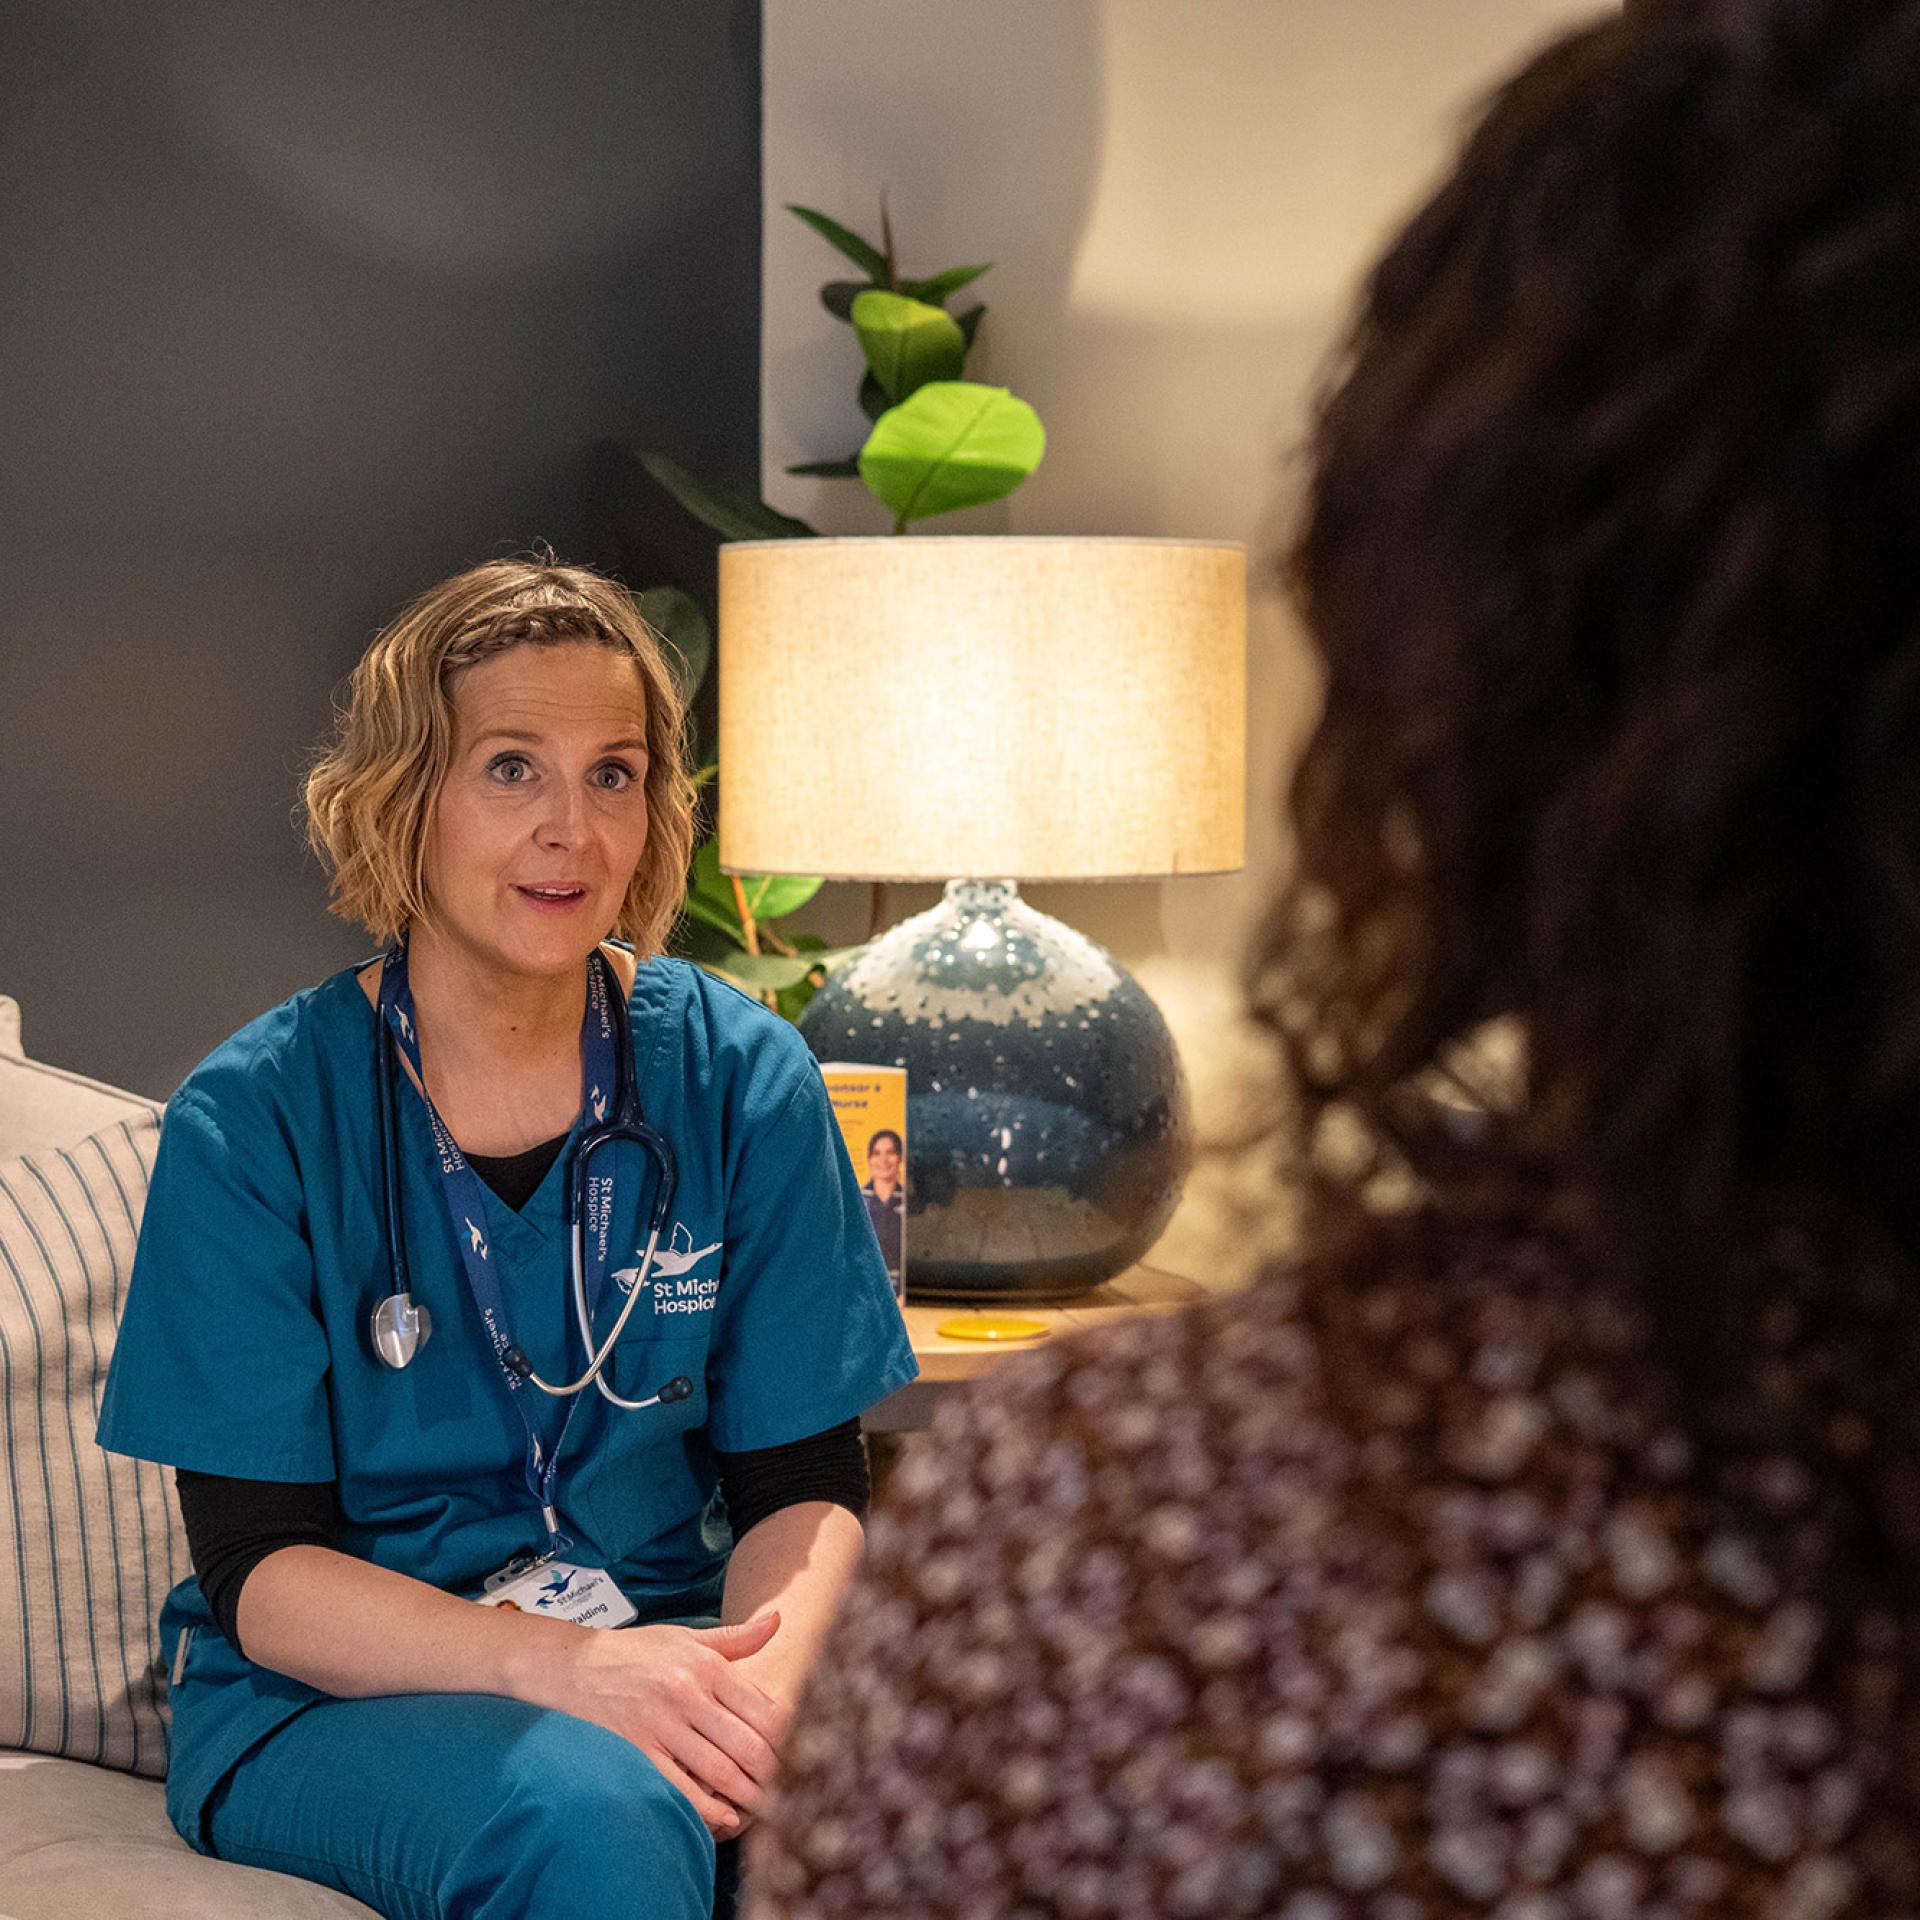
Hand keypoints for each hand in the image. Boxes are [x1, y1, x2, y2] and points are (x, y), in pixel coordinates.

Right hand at [527, 1611, 785, 1835]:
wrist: (576, 1665)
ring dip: (747, 1795)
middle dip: (773, 1773)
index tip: (801, 1753)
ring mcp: (660, 1726)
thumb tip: (777, 1620)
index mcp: (705, 1666)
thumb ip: (736, 1637)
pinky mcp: (637, 1751)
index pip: (763, 1708)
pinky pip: (679, 1787)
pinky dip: (707, 1807)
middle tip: (790, 1790)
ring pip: (719, 1770)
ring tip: (766, 1807)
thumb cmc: (638, 1651)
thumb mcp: (687, 1636)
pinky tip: (725, 1816)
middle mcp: (686, 1694)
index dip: (788, 1738)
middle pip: (747, 1745)